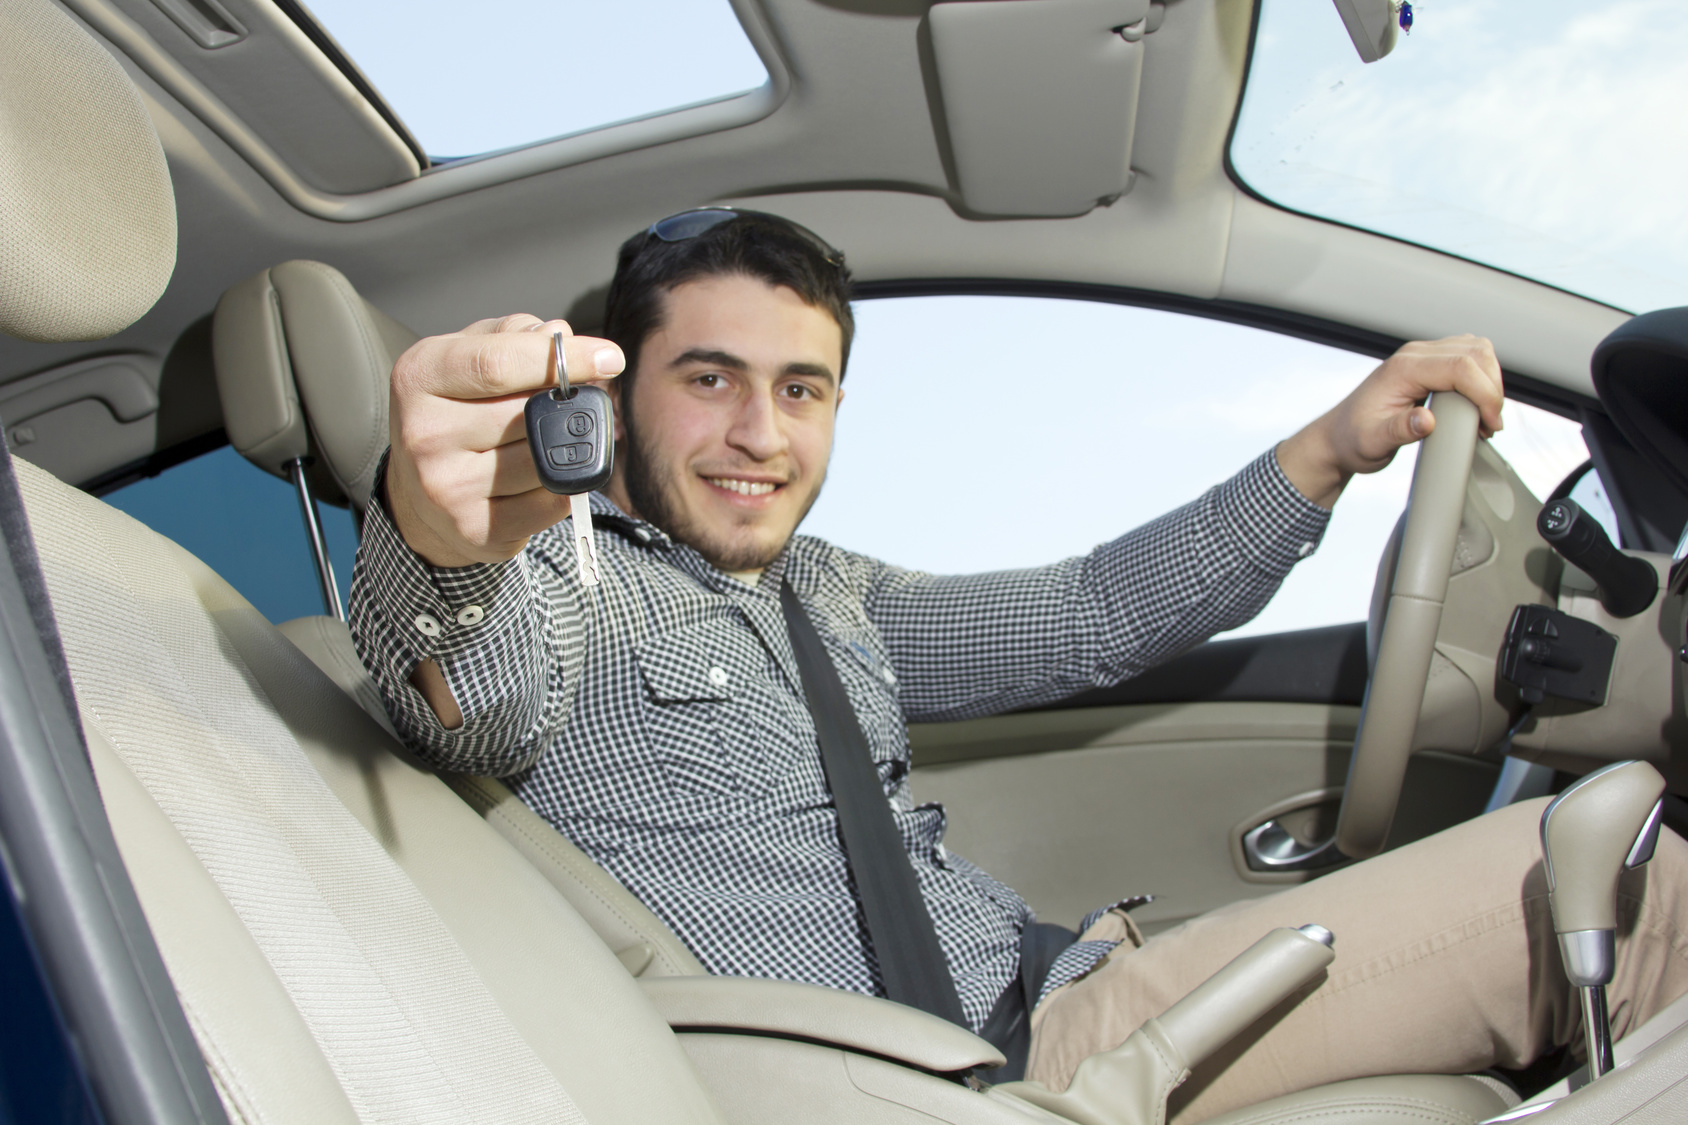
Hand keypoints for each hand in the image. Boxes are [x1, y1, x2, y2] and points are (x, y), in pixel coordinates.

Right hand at [385, 314, 623, 567]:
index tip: (608, 357)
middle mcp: (424, 433)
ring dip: (564, 448)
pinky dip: (561, 487)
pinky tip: (541, 477)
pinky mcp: (474, 528)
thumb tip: (558, 336)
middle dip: (570, 404)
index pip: (498, 364)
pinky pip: (549, 503)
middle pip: (528, 413)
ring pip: (543, 460)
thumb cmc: (456, 411)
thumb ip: (514, 335)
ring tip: (549, 441)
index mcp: (419, 377)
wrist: (418, 493)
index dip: (562, 359)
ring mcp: (446, 487)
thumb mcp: (470, 354)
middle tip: (586, 401)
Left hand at [1277, 334, 1503, 508]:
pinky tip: (1476, 407)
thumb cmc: (1353, 440)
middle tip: (1489, 425)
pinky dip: (1483, 379)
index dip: (1485, 393)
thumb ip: (1400, 431)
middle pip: (1476, 352)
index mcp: (1403, 368)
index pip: (1461, 366)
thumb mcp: (1373, 443)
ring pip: (1477, 350)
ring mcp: (1423, 356)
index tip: (1489, 423)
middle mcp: (1415, 355)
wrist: (1339, 437)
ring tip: (1484, 418)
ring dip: (1491, 381)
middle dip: (1493, 388)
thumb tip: (1427, 421)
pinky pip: (1469, 359)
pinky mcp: (1430, 364)